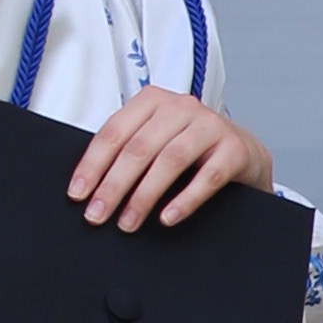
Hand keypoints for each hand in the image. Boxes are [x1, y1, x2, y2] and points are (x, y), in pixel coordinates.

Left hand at [71, 90, 271, 232]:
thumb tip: (89, 187)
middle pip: (139, 148)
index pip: (114, 132)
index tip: (78, 194)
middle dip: (113, 185)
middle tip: (97, 215)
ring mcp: (211, 125)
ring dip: (144, 196)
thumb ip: (128, 150)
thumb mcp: (156, 139)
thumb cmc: (190, 148)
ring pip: (170, 160)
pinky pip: (207, 177)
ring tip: (128, 222)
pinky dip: (185, 200)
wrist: (243, 151)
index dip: (92, 165)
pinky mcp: (235, 149)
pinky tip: (167, 217)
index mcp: (153, 100)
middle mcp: (181, 107)